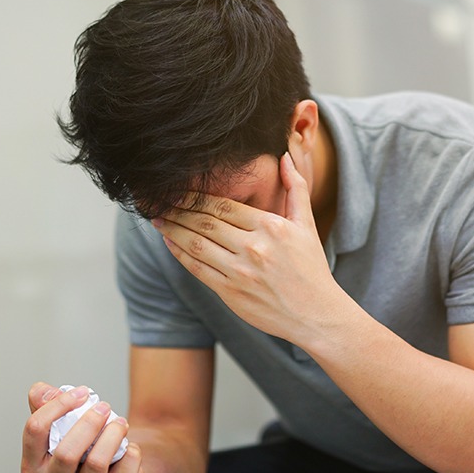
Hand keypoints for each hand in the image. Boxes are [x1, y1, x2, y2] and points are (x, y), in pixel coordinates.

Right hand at [20, 382, 144, 472]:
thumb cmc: (86, 447)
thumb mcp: (63, 425)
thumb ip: (47, 405)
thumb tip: (40, 390)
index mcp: (33, 466)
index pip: (35, 431)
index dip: (57, 405)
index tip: (81, 392)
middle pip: (66, 453)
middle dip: (89, 423)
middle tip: (104, 407)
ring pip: (96, 462)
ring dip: (112, 434)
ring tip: (120, 422)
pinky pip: (124, 468)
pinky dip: (130, 450)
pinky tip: (127, 447)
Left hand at [152, 142, 345, 344]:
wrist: (315, 314)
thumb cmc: (311, 269)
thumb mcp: (307, 225)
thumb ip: (296, 188)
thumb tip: (285, 157)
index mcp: (270, 226)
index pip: (224, 206)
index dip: (196, 197)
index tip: (178, 190)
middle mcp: (253, 247)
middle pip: (205, 222)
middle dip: (178, 210)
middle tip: (159, 201)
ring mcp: (240, 271)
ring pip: (197, 244)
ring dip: (173, 229)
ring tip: (157, 218)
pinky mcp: (230, 292)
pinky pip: (197, 269)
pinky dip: (180, 254)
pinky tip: (170, 242)